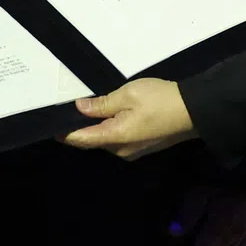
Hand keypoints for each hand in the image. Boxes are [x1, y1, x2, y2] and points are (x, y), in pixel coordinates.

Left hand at [62, 78, 194, 159]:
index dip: (65, 133)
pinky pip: (118, 139)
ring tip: (84, 110)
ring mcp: (133, 150)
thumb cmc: (159, 100)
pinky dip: (108, 128)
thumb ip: (102, 103)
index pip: (82, 139)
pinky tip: (107, 115)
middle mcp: (121, 150)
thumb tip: (79, 108)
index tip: (51, 125)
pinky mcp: (142, 146)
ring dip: (95, 128)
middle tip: (66, 111)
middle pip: (93, 141)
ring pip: (106, 140)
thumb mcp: (128, 95)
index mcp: (115, 138)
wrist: (194, 111)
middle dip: (79, 128)